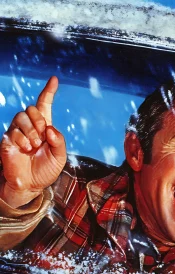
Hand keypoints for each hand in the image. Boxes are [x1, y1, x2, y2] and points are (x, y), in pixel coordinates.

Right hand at [0, 76, 65, 207]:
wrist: (31, 184)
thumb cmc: (45, 169)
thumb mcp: (60, 156)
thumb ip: (59, 141)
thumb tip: (50, 129)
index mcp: (44, 127)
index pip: (44, 105)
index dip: (48, 92)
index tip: (54, 79)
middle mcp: (29, 126)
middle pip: (32, 109)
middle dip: (39, 120)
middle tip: (43, 137)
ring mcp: (17, 132)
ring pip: (21, 117)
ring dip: (31, 132)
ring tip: (34, 146)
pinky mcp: (6, 140)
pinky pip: (13, 132)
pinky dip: (22, 141)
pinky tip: (25, 150)